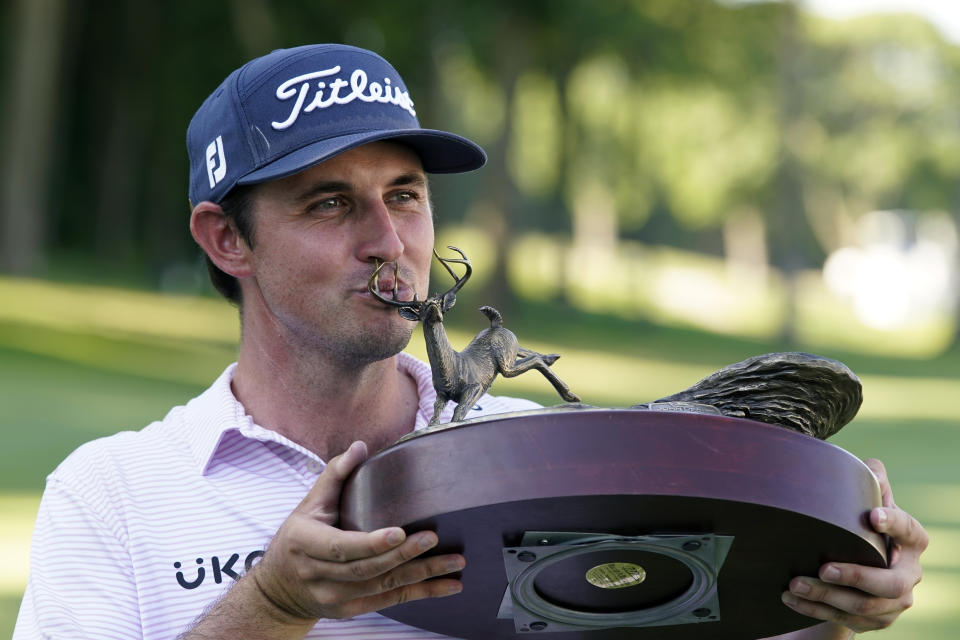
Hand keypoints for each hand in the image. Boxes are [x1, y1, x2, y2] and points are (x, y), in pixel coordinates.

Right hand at [250, 441, 464, 622]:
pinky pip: (389, 601)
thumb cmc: (298, 537)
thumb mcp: (308, 504)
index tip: (400, 531)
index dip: (371, 543)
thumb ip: (335, 474)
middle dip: (403, 555)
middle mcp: (318, 574)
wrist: (279, 588)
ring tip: (454, 564)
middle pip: (366, 569)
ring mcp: (333, 597)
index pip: (340, 547)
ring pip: (383, 587)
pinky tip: (448, 587)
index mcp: (305, 542)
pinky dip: (421, 593)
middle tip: (433, 538)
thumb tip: (360, 446)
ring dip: (422, 577)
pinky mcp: (349, 610)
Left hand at [781, 458, 927, 632]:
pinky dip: (814, 610)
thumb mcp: (871, 503)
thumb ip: (871, 483)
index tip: (871, 515)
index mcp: (912, 542)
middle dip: (855, 577)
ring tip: (795, 583)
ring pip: (863, 606)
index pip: (909, 531)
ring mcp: (893, 603)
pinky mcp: (874, 620)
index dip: (894, 523)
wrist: (864, 570)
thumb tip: (869, 466)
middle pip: (890, 584)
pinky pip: (842, 619)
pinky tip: (790, 598)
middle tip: (823, 568)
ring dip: (826, 596)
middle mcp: (908, 575)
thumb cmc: (866, 528)